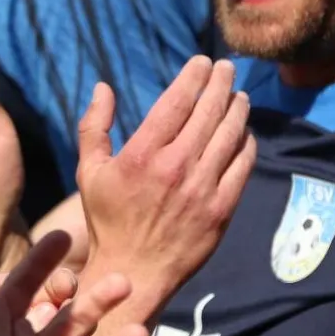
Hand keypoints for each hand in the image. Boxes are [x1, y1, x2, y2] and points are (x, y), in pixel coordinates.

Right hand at [79, 57, 254, 319]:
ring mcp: (202, 189)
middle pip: (209, 111)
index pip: (177, 101)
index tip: (203, 63)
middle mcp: (175, 167)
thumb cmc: (108, 221)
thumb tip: (103, 87)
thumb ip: (94, 127)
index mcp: (142, 154)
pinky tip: (244, 132)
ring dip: (237, 109)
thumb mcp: (89, 173)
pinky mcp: (221, 209)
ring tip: (239, 95)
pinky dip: (246, 143)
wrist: (134, 272)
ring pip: (230, 135)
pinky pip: (241, 165)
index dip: (194, 76)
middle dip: (221, 83)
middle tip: (227, 69)